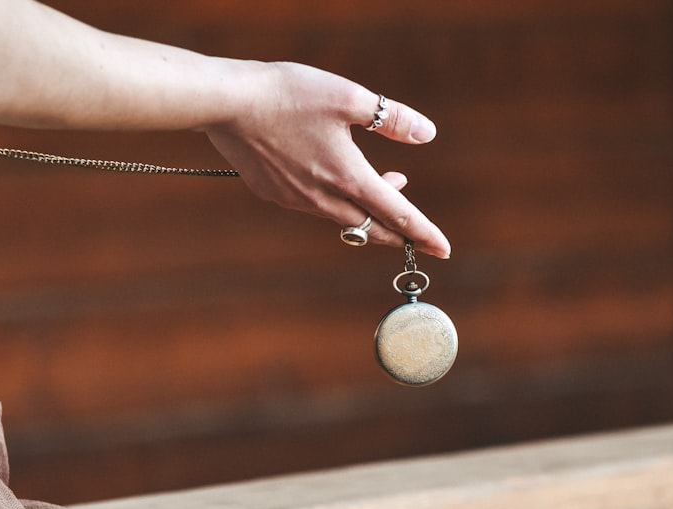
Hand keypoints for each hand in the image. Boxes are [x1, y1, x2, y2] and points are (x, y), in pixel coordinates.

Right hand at [204, 62, 450, 258]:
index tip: (444, 250)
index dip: (424, 232)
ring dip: (366, 208)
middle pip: (371, 227)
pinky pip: (313, 205)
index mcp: (348, 176)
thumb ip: (391, 118)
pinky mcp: (273, 194)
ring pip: (342, 217)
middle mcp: (323, 198)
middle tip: (416, 230)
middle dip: (398, 231)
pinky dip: (333, 198)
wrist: (227, 104)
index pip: (397, 214)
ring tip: (380, 181)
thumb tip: (426, 133)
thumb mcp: (348, 97)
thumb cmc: (288, 94)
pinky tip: (329, 172)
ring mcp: (295, 200)